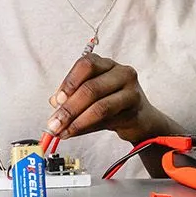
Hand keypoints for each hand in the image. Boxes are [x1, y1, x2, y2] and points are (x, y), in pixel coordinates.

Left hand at [46, 54, 177, 145]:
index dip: (69, 82)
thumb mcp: (90, 95)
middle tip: (54, 123)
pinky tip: (75, 132)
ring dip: (76, 121)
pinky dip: (87, 128)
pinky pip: (107, 120)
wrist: (141, 118)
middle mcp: (121, 72)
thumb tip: (55, 106)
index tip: (56, 100)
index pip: (86, 65)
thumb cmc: (113, 102)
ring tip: (63, 131)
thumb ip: (72, 97)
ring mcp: (130, 91)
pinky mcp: (134, 110)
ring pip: (99, 106)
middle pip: (91, 88)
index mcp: (106, 64)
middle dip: (68, 109)